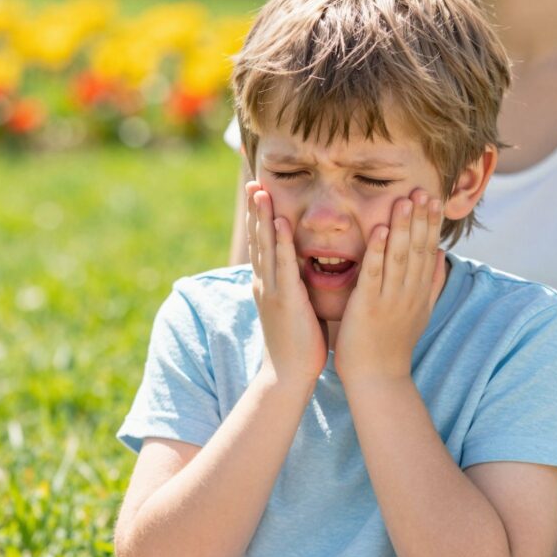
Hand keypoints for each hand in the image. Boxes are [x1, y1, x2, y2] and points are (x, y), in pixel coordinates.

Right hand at [246, 181, 327, 385]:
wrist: (288, 375)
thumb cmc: (298, 343)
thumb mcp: (294, 306)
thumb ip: (296, 286)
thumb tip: (305, 269)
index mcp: (267, 283)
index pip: (262, 243)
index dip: (258, 217)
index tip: (258, 192)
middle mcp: (264, 282)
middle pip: (258, 238)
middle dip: (255, 209)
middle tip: (251, 181)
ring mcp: (271, 290)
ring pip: (266, 246)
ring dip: (262, 217)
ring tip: (260, 190)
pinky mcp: (285, 300)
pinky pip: (283, 265)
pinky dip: (281, 242)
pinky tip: (281, 222)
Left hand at [335, 189, 444, 382]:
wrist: (377, 378)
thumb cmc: (393, 345)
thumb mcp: (419, 312)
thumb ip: (429, 283)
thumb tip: (439, 255)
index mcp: (419, 292)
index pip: (427, 250)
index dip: (430, 224)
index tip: (433, 199)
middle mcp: (408, 293)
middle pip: (416, 249)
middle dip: (420, 218)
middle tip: (423, 190)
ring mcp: (389, 299)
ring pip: (398, 256)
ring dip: (401, 227)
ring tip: (404, 200)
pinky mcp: (368, 306)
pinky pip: (373, 274)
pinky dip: (376, 251)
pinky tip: (378, 230)